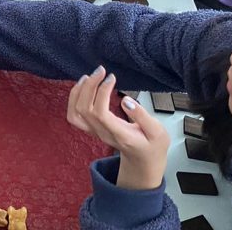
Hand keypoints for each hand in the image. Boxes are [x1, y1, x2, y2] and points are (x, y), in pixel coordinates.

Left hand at [67, 67, 169, 190]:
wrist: (143, 161)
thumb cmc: (152, 145)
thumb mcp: (157, 133)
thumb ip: (142, 117)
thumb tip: (126, 100)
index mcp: (119, 134)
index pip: (101, 113)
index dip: (102, 92)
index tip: (112, 77)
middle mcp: (103, 133)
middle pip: (84, 110)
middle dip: (89, 86)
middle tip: (101, 71)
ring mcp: (95, 132)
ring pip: (75, 113)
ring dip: (78, 92)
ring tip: (89, 77)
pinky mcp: (92, 128)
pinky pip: (74, 115)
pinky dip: (74, 99)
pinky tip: (83, 87)